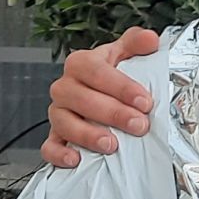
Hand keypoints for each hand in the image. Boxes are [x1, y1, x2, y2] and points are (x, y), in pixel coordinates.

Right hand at [42, 26, 161, 166]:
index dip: (122, 87)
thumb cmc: (111, 74)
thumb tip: (150, 39)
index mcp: (81, 64)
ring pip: (64, 123)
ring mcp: (58, 112)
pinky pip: (49, 146)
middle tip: (139, 125)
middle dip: (113, 114)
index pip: (97, 72)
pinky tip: (76, 160)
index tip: (145, 101)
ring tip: (112, 144)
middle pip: (82, 99)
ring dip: (88, 135)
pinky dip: (59, 154)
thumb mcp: (124, 53)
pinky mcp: (55, 135)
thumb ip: (136, 43)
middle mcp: (65, 87)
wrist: (97, 92)